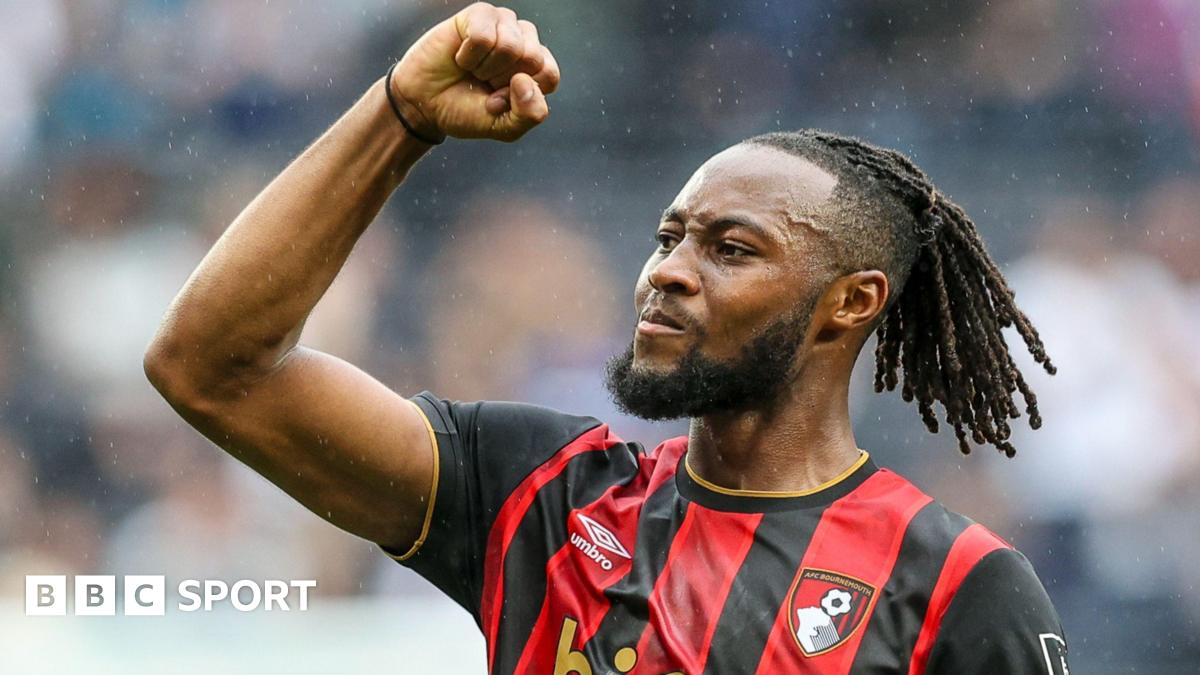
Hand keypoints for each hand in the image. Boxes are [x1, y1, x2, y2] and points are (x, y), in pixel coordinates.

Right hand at [389, 2, 559, 142]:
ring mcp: (504, 25)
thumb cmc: (465, 111)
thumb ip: (529, 114)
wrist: (424, 103)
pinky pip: (483, 36)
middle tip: (484, 83)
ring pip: (510, 46)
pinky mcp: (480, 14)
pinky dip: (469, 56)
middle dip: (503, 80)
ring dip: (485, 68)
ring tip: (473, 70)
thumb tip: (525, 80)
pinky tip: (461, 57)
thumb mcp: (504, 127)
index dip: (521, 95)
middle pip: (532, 58)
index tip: (501, 99)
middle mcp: (525, 42)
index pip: (549, 75)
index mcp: (538, 68)